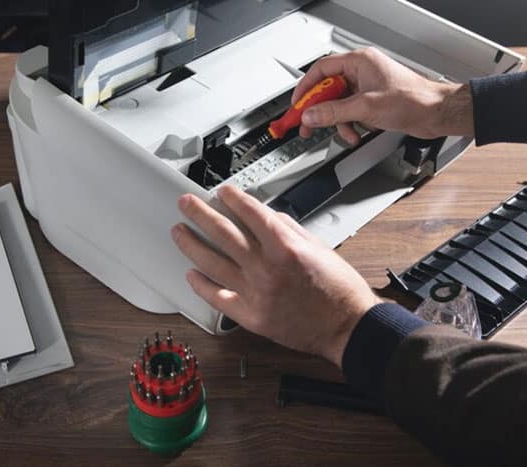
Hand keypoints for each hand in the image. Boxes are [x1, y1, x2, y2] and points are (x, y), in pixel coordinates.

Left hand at [172, 185, 380, 367]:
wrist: (347, 326)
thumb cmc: (339, 288)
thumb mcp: (319, 247)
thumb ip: (289, 229)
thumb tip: (267, 216)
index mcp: (285, 246)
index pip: (250, 213)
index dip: (232, 198)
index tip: (221, 192)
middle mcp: (266, 267)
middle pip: (224, 233)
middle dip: (200, 213)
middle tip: (186, 204)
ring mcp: (256, 293)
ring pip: (213, 263)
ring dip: (192, 244)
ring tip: (179, 232)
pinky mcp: (251, 316)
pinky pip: (218, 298)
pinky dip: (201, 286)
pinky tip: (191, 274)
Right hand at [293, 47, 473, 144]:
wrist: (435, 113)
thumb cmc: (412, 100)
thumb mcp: (365, 108)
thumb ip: (334, 112)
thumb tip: (311, 115)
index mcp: (359, 62)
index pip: (321, 70)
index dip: (305, 88)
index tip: (296, 105)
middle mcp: (361, 72)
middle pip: (327, 91)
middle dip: (319, 111)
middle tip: (307, 126)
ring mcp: (366, 88)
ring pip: (338, 106)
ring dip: (339, 123)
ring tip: (347, 134)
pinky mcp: (371, 102)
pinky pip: (350, 114)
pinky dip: (351, 126)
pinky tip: (358, 133)